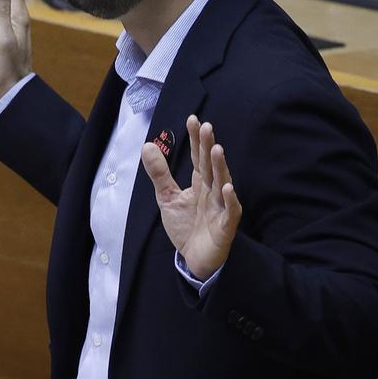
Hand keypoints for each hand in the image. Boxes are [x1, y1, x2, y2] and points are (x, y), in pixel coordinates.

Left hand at [140, 115, 241, 280]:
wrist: (194, 258)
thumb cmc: (186, 227)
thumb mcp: (167, 197)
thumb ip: (159, 173)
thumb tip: (147, 145)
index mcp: (200, 183)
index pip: (198, 158)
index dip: (196, 140)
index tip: (193, 120)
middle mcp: (213, 191)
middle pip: (211, 166)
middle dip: (208, 147)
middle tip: (206, 127)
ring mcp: (221, 208)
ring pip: (222, 184)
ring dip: (221, 168)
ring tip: (216, 150)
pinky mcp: (225, 226)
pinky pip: (230, 212)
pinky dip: (230, 200)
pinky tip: (227, 188)